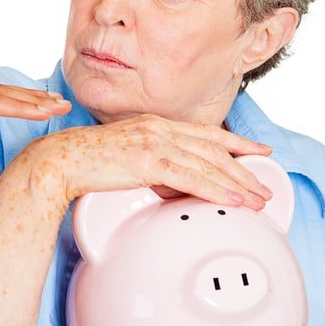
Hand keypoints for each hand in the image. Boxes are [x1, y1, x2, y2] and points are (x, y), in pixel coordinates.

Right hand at [27, 114, 272, 208]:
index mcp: (154, 124)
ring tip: (257, 199)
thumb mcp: (126, 158)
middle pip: (214, 148)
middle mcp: (159, 128)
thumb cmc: (84, 163)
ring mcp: (154, 142)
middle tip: (265, 186)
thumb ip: (152, 166)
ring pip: (208, 163)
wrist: (59, 161)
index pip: (205, 132)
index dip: (236, 142)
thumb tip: (172, 185)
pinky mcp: (148, 161)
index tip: (258, 151)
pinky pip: (192, 178)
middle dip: (244, 169)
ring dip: (237, 183)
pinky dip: (217, 190)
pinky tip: (233, 201)